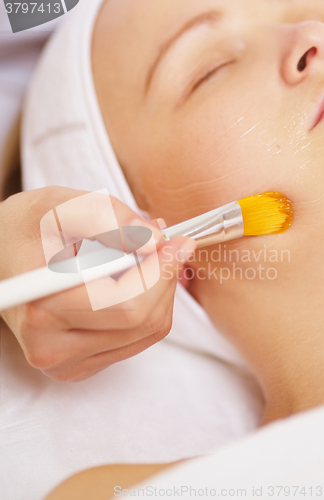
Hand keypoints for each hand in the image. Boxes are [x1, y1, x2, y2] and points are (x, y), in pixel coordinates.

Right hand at [0, 186, 195, 380]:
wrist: (0, 260)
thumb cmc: (25, 231)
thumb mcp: (60, 205)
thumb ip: (109, 217)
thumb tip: (155, 240)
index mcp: (43, 307)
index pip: (128, 305)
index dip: (160, 271)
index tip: (175, 241)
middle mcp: (52, 348)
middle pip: (143, 321)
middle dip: (163, 278)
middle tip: (165, 245)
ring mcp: (66, 363)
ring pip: (147, 333)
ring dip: (158, 291)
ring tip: (141, 258)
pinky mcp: (79, 367)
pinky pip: (137, 341)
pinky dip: (146, 308)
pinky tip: (130, 282)